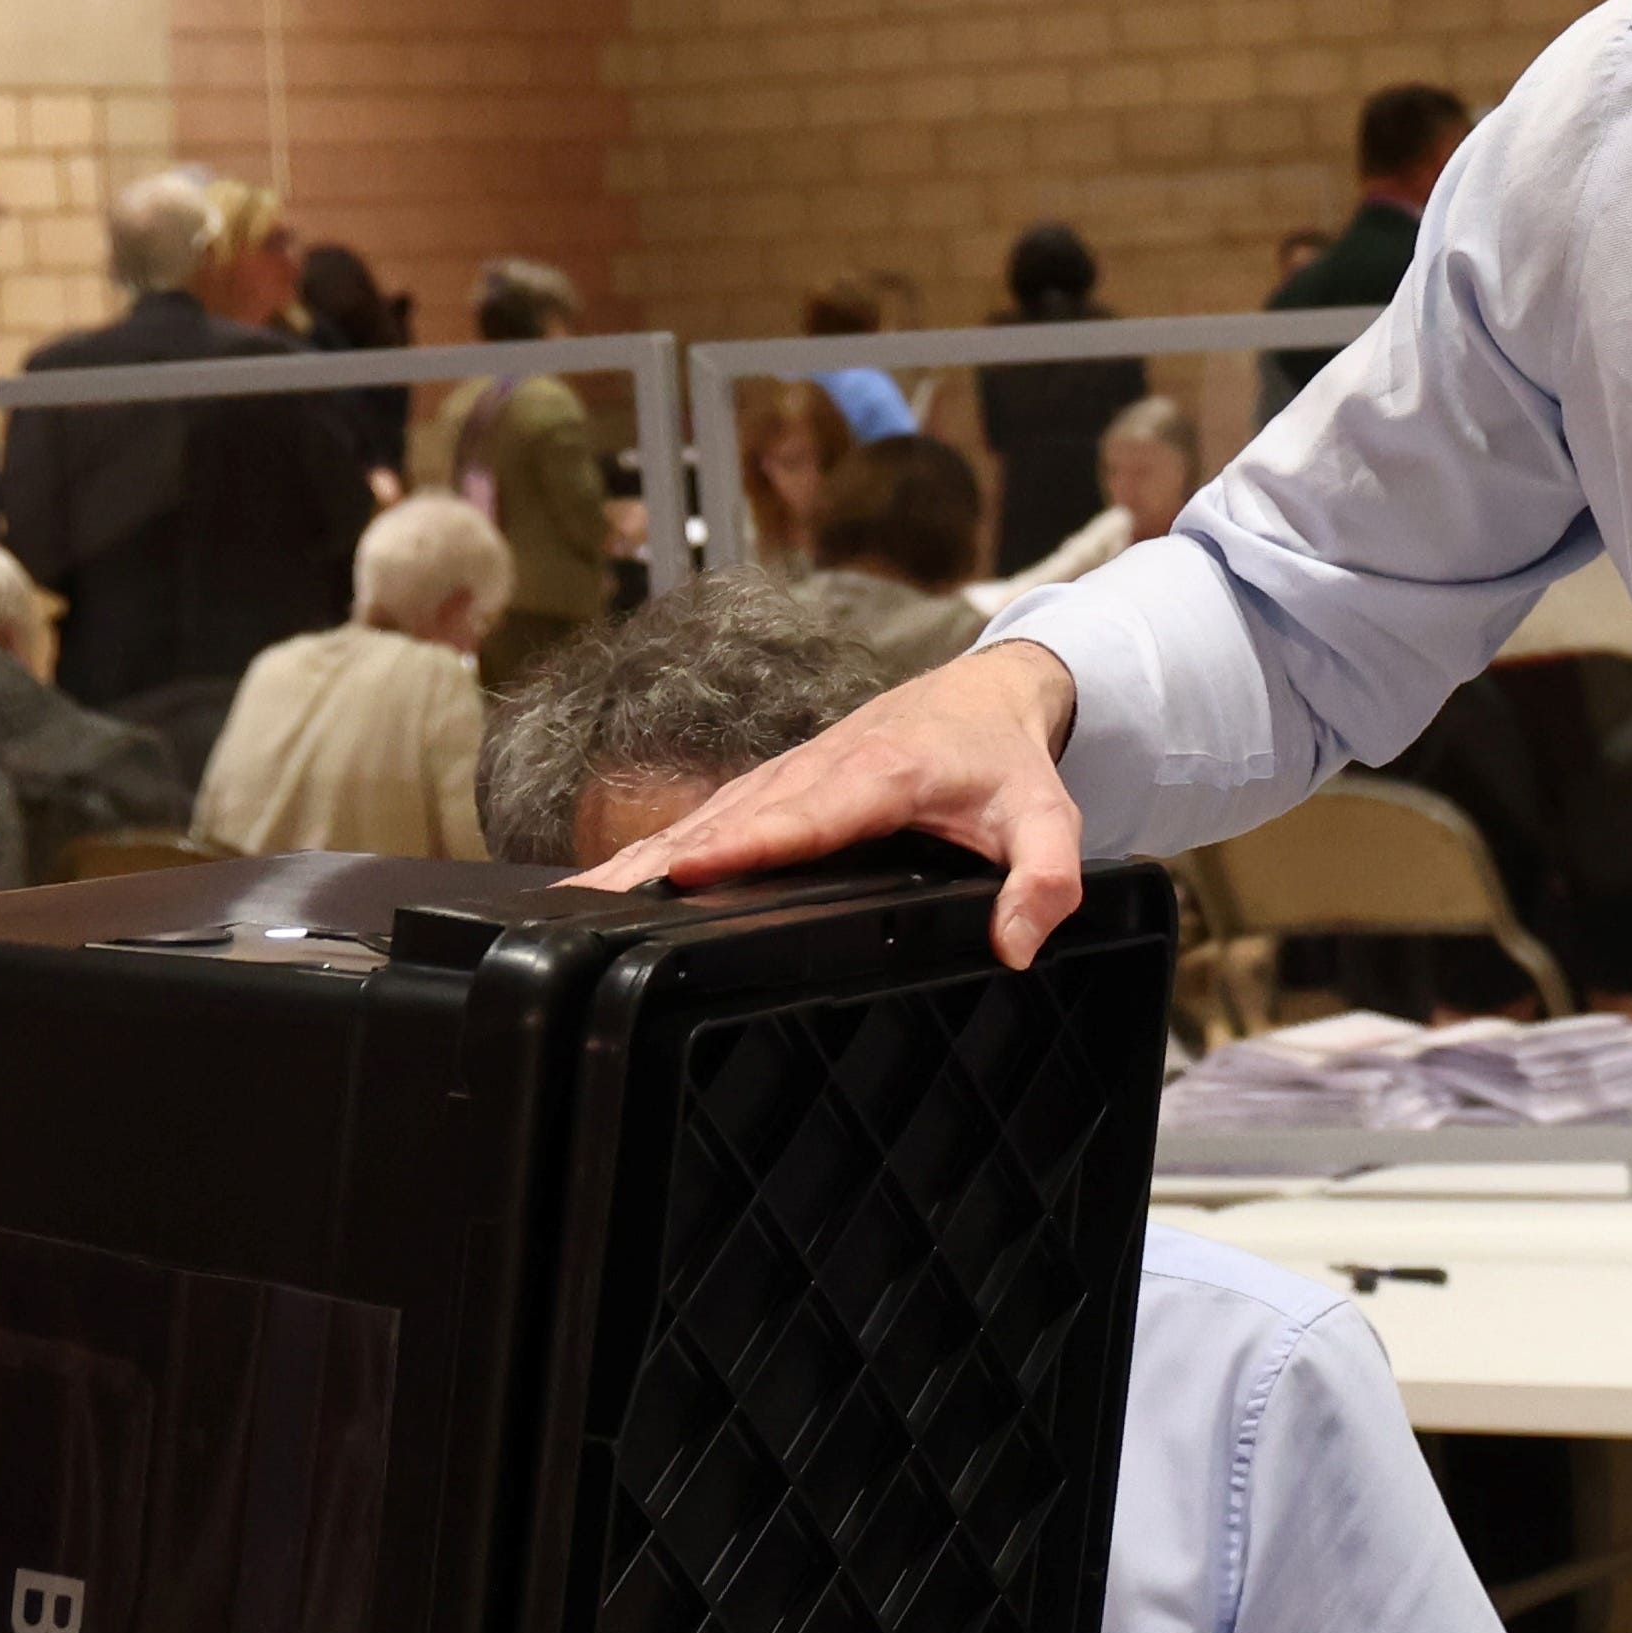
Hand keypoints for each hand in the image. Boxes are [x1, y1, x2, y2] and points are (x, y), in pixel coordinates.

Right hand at [577, 643, 1086, 962]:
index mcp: (886, 773)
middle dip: (662, 860)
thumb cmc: (1009, 758)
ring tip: (581, 902)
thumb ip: (1046, 878)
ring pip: (709, 815)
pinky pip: (714, 814)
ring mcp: (794, 771)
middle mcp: (825, 765)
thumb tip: (1017, 943)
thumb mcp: (1050, 816)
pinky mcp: (779, 780)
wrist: (989, 689)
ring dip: (644, 856)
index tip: (690, 870)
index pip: (808, 814)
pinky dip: (660, 847)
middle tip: (595, 903)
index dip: (747, 843)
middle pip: (732, 817)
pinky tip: (615, 881)